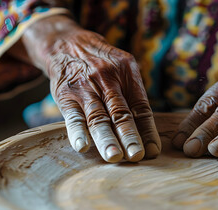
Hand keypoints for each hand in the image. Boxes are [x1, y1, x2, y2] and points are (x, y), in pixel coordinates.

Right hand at [22, 16, 160, 161]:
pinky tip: (82, 146)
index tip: (152, 151)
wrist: (69, 44)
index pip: (141, 107)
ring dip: (106, 139)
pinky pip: (72, 115)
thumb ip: (135, 96)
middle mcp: (108, 80)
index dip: (147, 130)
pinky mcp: (65, 95)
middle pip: (121, 113)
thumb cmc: (104, 65)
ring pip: (98, 117)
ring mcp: (86, 88)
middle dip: (130, 136)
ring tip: (114, 158)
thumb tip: (149, 133)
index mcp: (127, 74)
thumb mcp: (124, 69)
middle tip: (137, 156)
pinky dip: (77, 132)